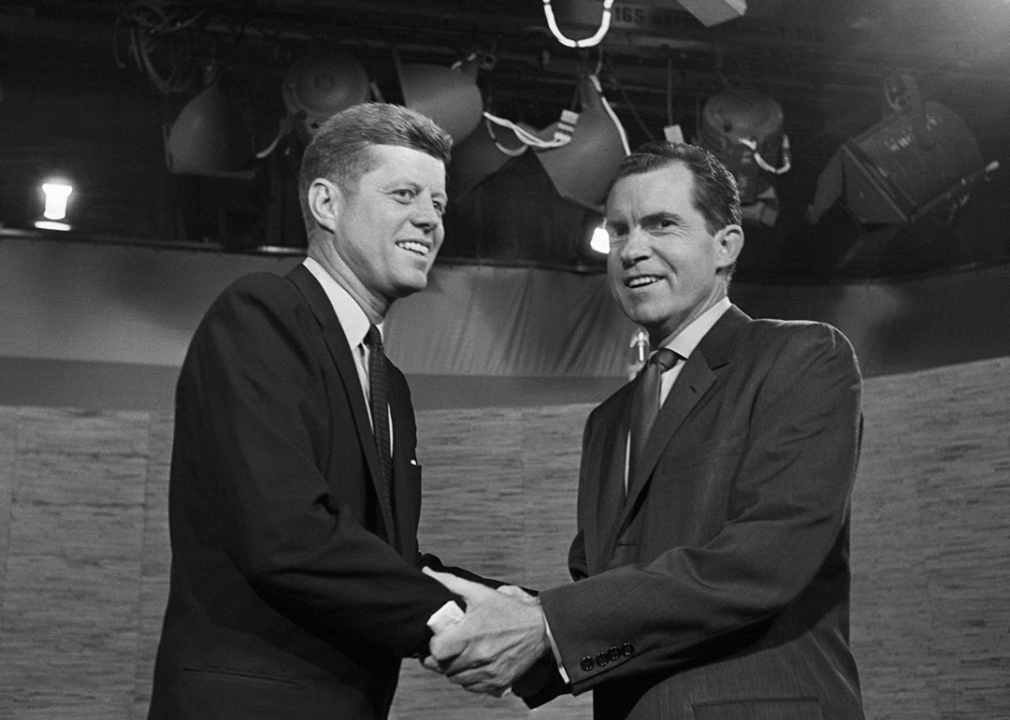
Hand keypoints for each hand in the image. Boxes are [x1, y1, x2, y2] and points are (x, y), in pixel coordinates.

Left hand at [421, 568, 549, 696]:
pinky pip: (473, 687)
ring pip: (456, 679)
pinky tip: (473, 665)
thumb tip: (429, 572)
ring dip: (453, 669)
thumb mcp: (479, 593)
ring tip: (459, 655)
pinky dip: (469, 679)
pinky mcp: (498, 682)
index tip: (437, 640)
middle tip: (444, 648)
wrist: (540, 628)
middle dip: (440, 659)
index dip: (433, 646)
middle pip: (443, 668)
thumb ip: (451, 583)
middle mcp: (477, 657)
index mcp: (470, 635)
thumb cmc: (509, 610)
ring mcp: (488, 672)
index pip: (436, 651)